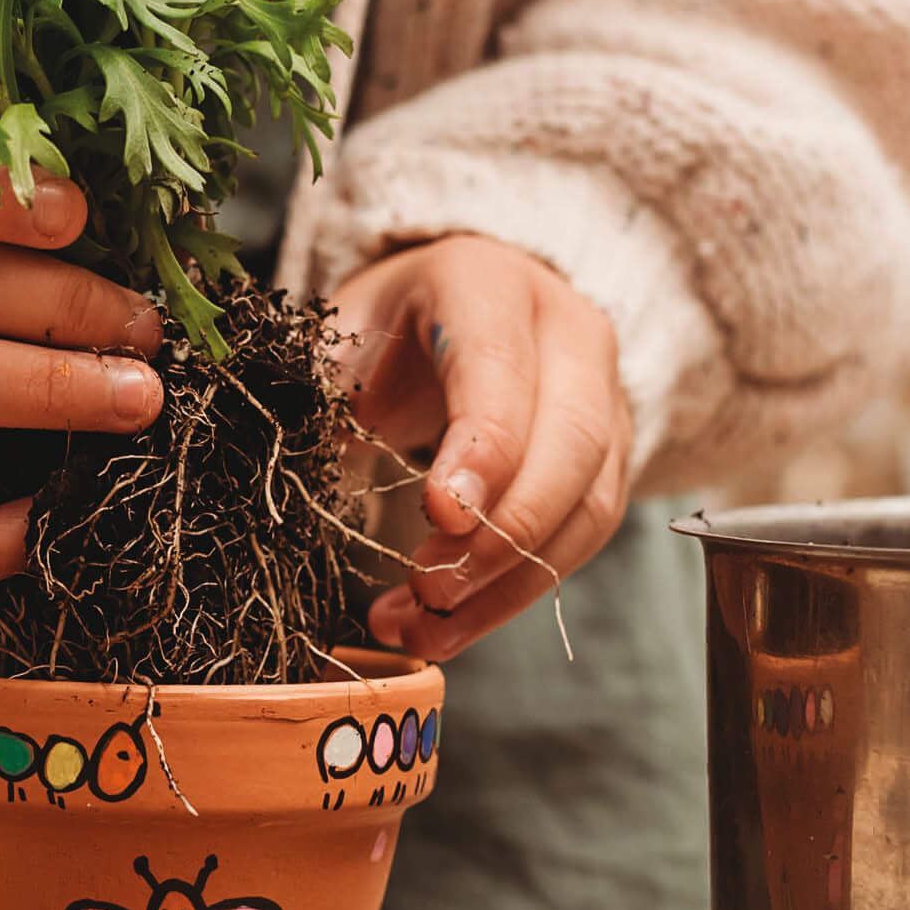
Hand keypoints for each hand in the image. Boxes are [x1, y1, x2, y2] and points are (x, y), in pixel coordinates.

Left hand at [329, 234, 630, 659]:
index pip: (503, 369)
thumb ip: (326, 397)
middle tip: (429, 589)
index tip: (442, 517)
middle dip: (503, 533)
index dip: (483, 447)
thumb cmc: (386, 329)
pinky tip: (450, 624)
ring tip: (426, 625)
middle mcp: (566, 331)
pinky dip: (517, 592)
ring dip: (509, 581)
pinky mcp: (610, 457)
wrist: (450, 311)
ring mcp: (604, 394)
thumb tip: (299, 478)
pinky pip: (582, 536)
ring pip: (587, 502)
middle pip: (571, 442)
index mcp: (486, 284)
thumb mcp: (342, 338)